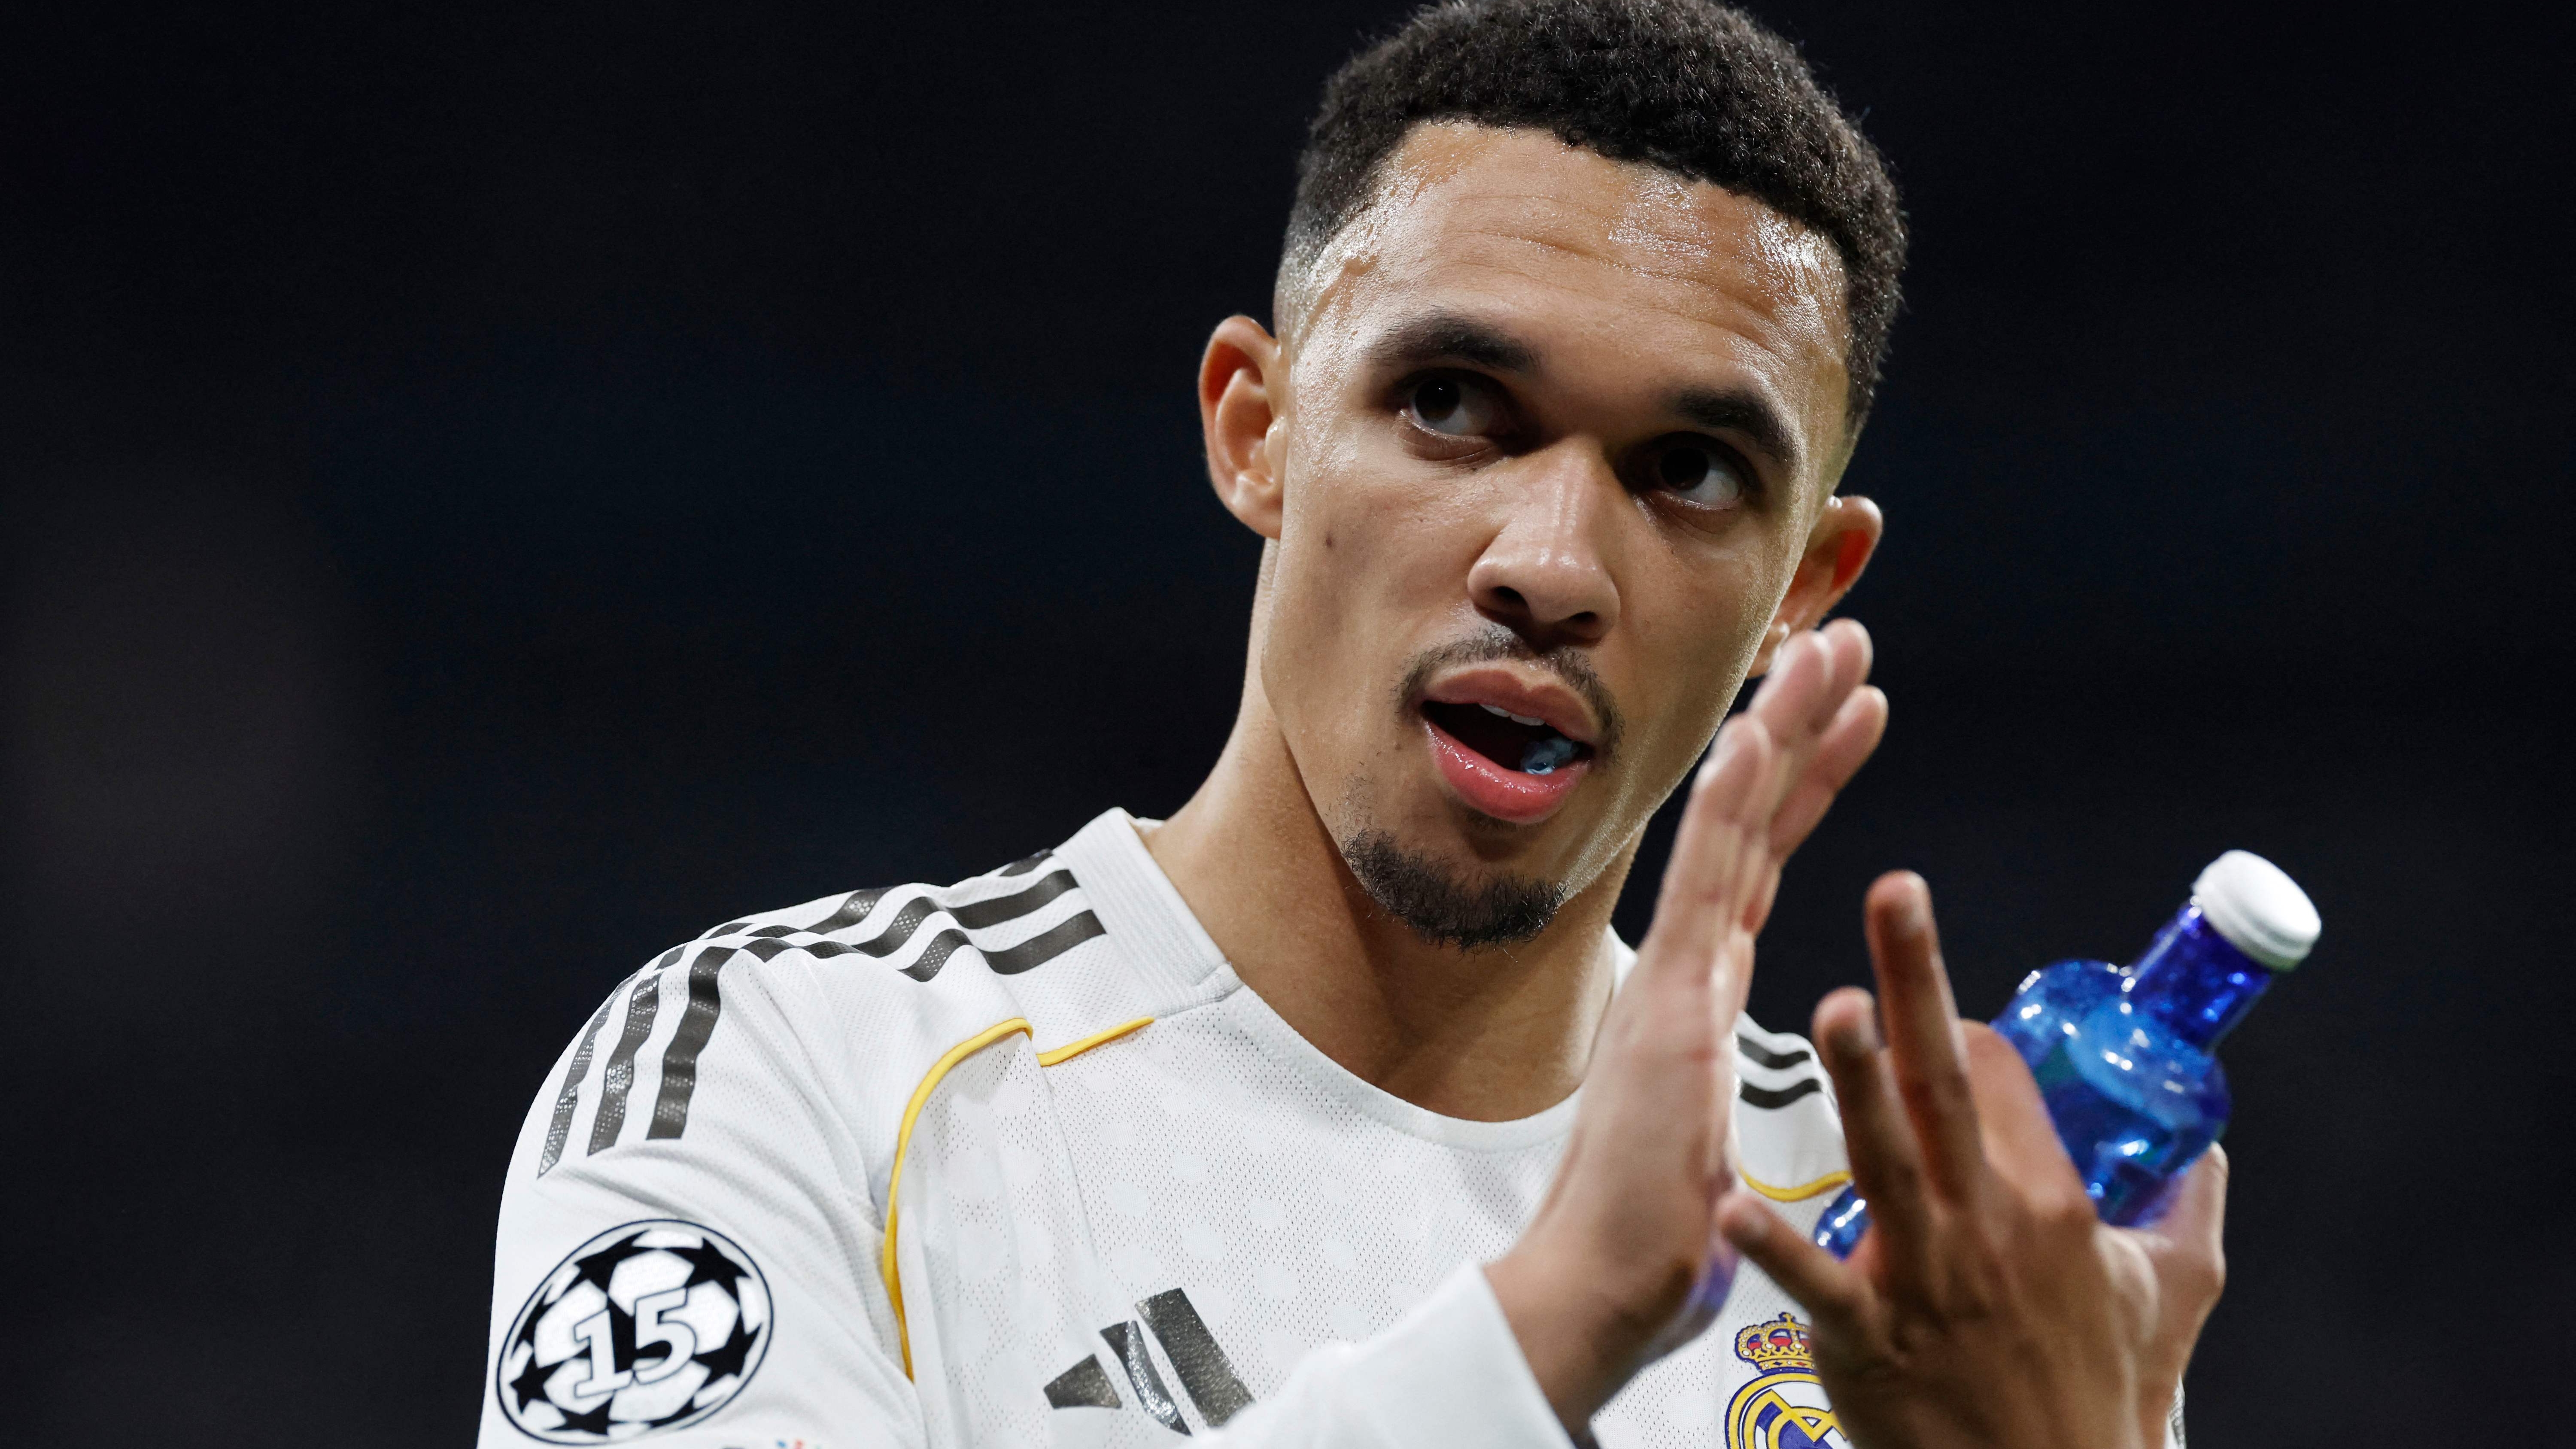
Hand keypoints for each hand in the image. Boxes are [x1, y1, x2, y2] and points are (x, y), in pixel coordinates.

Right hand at [1487, 620, 1886, 1432]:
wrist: (1600, 1289)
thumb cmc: (1654, 1235)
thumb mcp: (1705, 1139)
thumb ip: (1714, 1099)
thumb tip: (1724, 1102)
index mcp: (1700, 994)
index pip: (1762, 861)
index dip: (1806, 781)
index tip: (1848, 714)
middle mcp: (1685, 968)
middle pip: (1750, 822)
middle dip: (1798, 725)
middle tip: (1843, 642)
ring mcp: (1675, 977)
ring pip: (1730, 829)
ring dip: (1779, 735)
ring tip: (1826, 653)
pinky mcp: (1670, 1003)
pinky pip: (1704, 886)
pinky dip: (1729, 806)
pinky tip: (1757, 739)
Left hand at [1715, 873, 2228, 1448]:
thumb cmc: (2105, 1399)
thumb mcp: (2179, 1294)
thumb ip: (2190, 1209)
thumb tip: (2206, 1149)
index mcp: (2052, 1205)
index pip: (2000, 1080)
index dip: (1964, 1029)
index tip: (1938, 1011)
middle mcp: (1988, 1227)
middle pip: (1946, 1085)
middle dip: (1919, 984)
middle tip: (1896, 894)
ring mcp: (1926, 1281)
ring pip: (1885, 1160)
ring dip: (1857, 1082)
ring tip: (1832, 1006)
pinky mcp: (1868, 1341)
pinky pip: (1814, 1285)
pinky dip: (1772, 1247)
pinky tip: (1727, 1207)